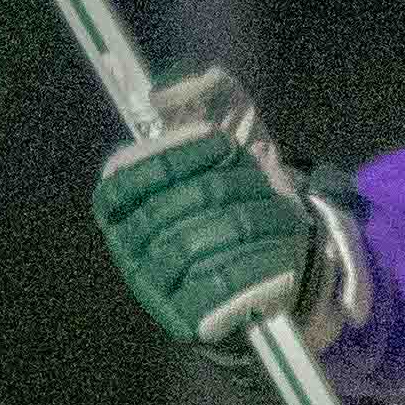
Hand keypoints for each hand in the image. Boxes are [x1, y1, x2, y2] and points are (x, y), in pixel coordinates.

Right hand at [96, 72, 359, 360]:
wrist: (272, 272)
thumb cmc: (238, 199)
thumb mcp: (226, 144)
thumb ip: (203, 102)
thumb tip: (174, 82)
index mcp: (123, 206)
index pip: (125, 180)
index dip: (172, 158)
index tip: (221, 142)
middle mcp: (130, 248)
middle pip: (176, 208)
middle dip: (230, 186)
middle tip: (264, 180)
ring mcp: (157, 288)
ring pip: (200, 244)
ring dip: (251, 222)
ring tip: (281, 213)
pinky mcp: (189, 322)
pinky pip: (221, 289)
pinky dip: (257, 266)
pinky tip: (280, 256)